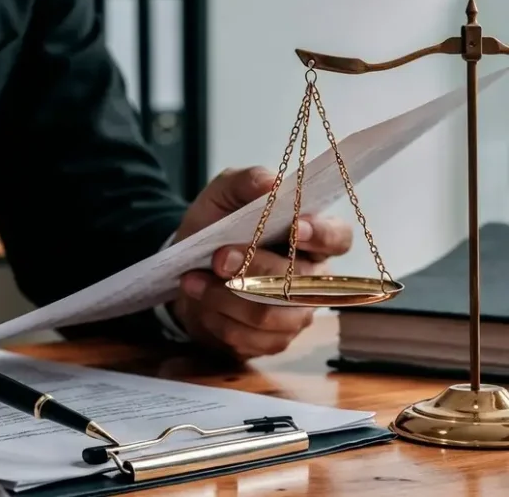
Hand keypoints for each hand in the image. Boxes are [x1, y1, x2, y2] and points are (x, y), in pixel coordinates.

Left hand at [168, 166, 352, 359]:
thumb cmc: (215, 226)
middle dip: (254, 267)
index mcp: (311, 238)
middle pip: (298, 281)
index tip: (293, 227)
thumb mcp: (223, 194)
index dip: (321, 235)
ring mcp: (294, 315)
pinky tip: (198, 298)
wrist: (185, 266)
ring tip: (193, 279)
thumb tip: (270, 183)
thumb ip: (246, 181)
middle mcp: (312, 279)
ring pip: (270, 314)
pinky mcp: (270, 341)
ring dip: (226, 296)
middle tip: (218, 257)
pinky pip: (248, 338)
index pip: (338, 238)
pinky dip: (216, 317)